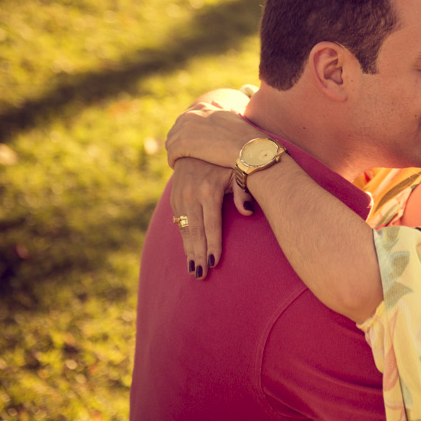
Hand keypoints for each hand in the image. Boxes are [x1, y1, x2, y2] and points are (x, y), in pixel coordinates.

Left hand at [165, 102, 257, 168]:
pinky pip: (171, 154)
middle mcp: (192, 115)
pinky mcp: (183, 144)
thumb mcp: (234, 116)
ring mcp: (186, 129)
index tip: (192, 144)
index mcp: (203, 108)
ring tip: (180, 162)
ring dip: (174, 153)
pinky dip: (173, 161)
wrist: (249, 149)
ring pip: (171, 142)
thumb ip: (221, 109)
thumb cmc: (246, 136)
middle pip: (175, 131)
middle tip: (183, 156)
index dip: (187, 133)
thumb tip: (214, 102)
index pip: (185, 120)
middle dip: (178, 143)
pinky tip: (178, 166)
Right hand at [170, 157, 253, 279]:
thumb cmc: (225, 160)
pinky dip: (183, 239)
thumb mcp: (237, 171)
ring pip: (184, 230)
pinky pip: (178, 223)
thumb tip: (247, 212)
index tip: (214, 263)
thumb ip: (243, 192)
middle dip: (198, 255)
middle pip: (195, 232)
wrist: (196, 145)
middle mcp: (191, 196)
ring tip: (193, 271)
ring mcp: (180, 197)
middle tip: (201, 275)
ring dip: (189, 251)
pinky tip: (188, 253)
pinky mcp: (174, 198)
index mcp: (209, 191)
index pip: (211, 225)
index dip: (212, 244)